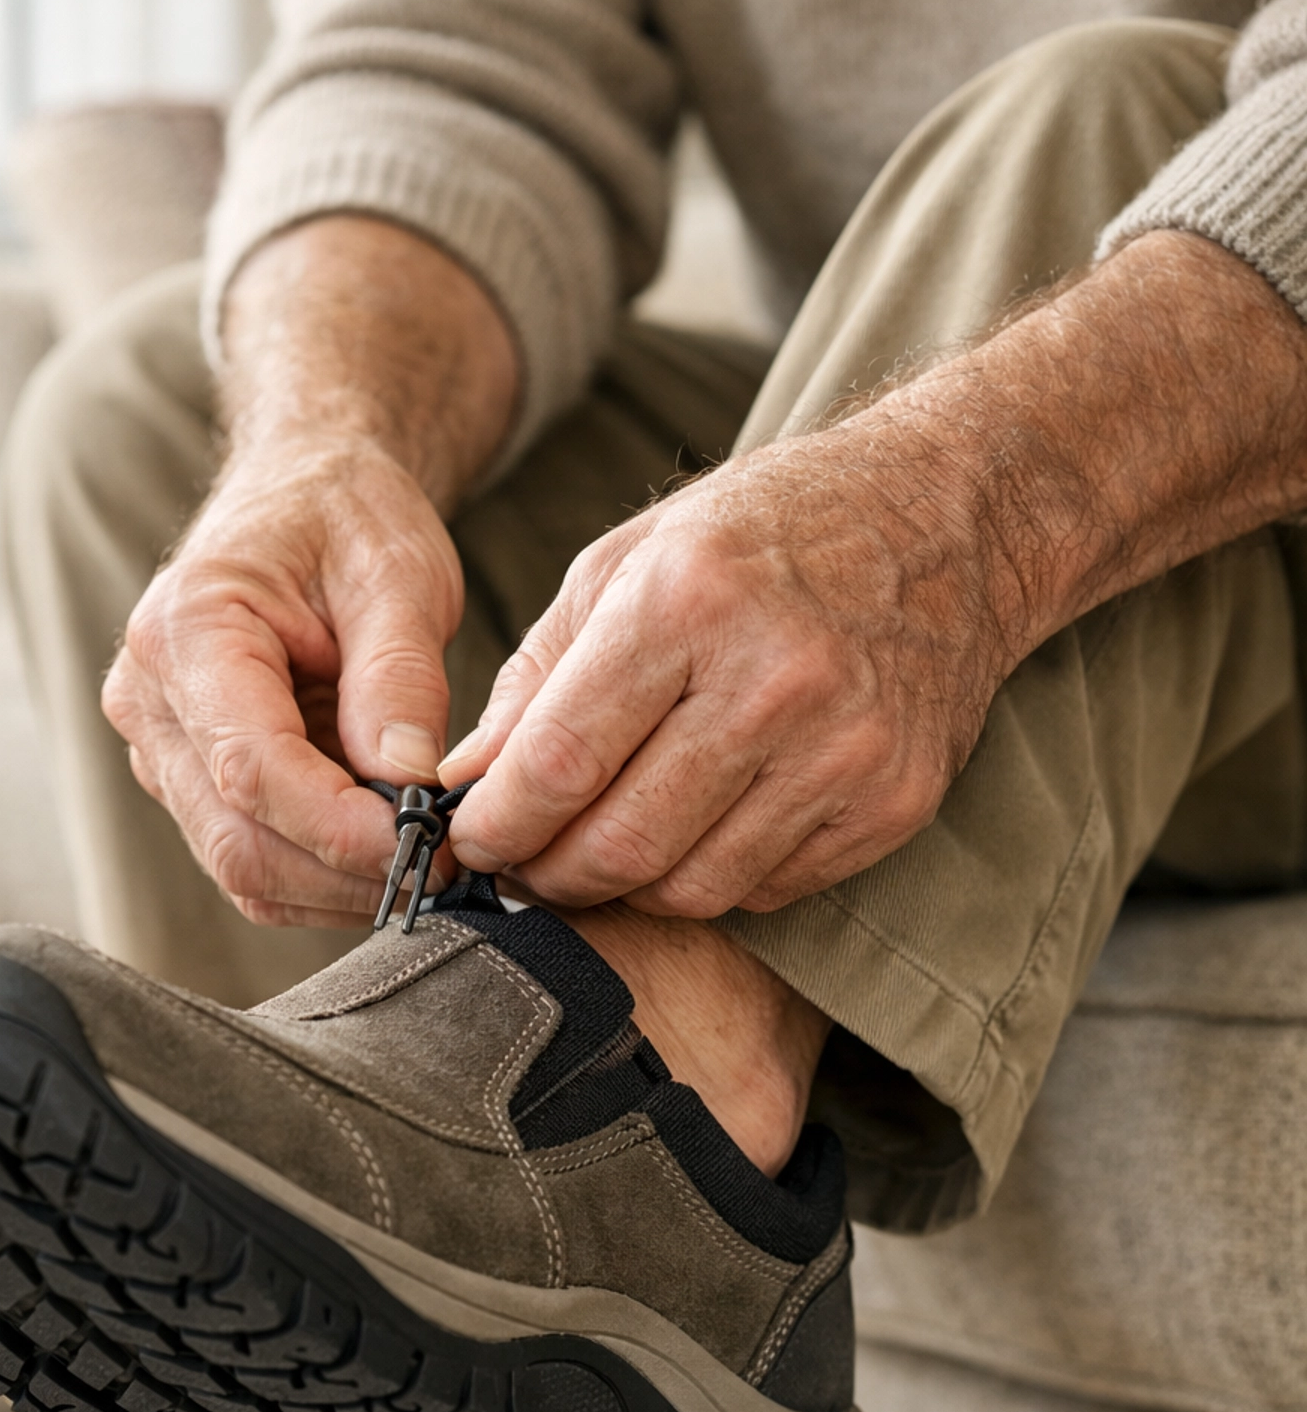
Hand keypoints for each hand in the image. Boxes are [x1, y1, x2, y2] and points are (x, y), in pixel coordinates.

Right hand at [101, 214, 517, 928]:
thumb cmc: (347, 520)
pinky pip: (254, 862)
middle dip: (347, 870)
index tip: (428, 843)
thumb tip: (408, 784)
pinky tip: (390, 852)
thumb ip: (399, 678)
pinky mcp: (190, 784)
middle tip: (447, 866)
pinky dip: (326, 878)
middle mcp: (149, 700)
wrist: (305, 499)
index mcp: (187, 630)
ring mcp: (161, 750)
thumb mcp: (397, 574)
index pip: (251, 766)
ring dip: (340, 887)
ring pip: (242, 867)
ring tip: (428, 857)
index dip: (340, 826)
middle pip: (237, 837)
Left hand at [444, 232, 1306, 920]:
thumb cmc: (768, 532)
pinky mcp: (892, 804)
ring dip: (627, 888)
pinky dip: (712, 881)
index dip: (496, 827)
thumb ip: (538, 676)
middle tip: (525, 865)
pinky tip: (698, 831)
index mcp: (687, 604)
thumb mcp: (630, 562)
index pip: (561, 763)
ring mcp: (844, 753)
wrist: (949, 520)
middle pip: (620, 846)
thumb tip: (461, 785)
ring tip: (603, 849)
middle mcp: (773, 683)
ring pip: (691, 889)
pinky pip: (765, 891)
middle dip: (549, 874)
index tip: (467, 843)